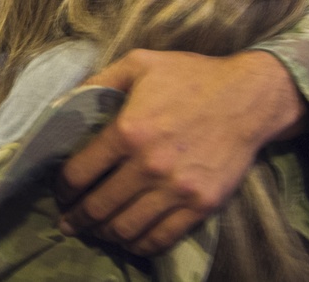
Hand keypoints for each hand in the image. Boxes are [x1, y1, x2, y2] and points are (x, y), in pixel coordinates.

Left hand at [56, 49, 304, 254]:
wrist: (248, 97)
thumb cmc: (191, 77)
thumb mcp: (140, 63)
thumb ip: (100, 80)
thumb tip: (64, 101)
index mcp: (128, 131)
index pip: (79, 173)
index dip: (63, 187)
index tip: (60, 191)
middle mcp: (149, 165)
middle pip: (98, 207)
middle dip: (76, 218)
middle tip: (68, 221)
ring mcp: (176, 189)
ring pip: (126, 228)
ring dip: (104, 234)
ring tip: (96, 231)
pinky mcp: (201, 205)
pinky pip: (162, 237)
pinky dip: (139, 245)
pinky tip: (129, 240)